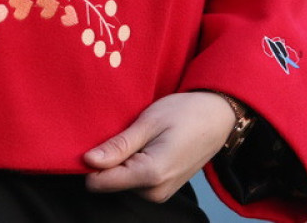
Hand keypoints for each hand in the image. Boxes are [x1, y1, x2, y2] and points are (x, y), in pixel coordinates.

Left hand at [83, 91, 234, 202]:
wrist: (218, 117)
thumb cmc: (185, 113)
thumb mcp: (149, 122)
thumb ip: (118, 146)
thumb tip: (88, 160)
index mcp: (150, 174)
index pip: (100, 182)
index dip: (92, 161)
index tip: (98, 140)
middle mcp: (154, 192)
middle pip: (110, 182)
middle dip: (112, 158)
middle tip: (131, 132)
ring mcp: (160, 194)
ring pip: (121, 182)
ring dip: (124, 160)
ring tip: (143, 137)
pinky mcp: (163, 191)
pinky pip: (135, 181)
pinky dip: (135, 164)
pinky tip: (148, 145)